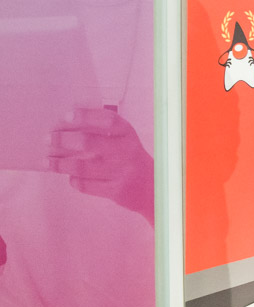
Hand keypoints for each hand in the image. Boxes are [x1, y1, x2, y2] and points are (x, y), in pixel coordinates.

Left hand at [50, 108, 152, 222]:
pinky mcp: (116, 191)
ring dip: (60, 164)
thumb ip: (103, 133)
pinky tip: (69, 176)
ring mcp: (121, 172)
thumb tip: (67, 126)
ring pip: (82, 167)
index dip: (86, 116)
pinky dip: (73, 180)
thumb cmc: (131, 159)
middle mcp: (126, 152)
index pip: (108, 121)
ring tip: (48, 161)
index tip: (66, 116)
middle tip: (48, 139)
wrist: (153, 187)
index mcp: (128, 135)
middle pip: (89, 143)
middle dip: (63, 140)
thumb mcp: (124, 141)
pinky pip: (86, 185)